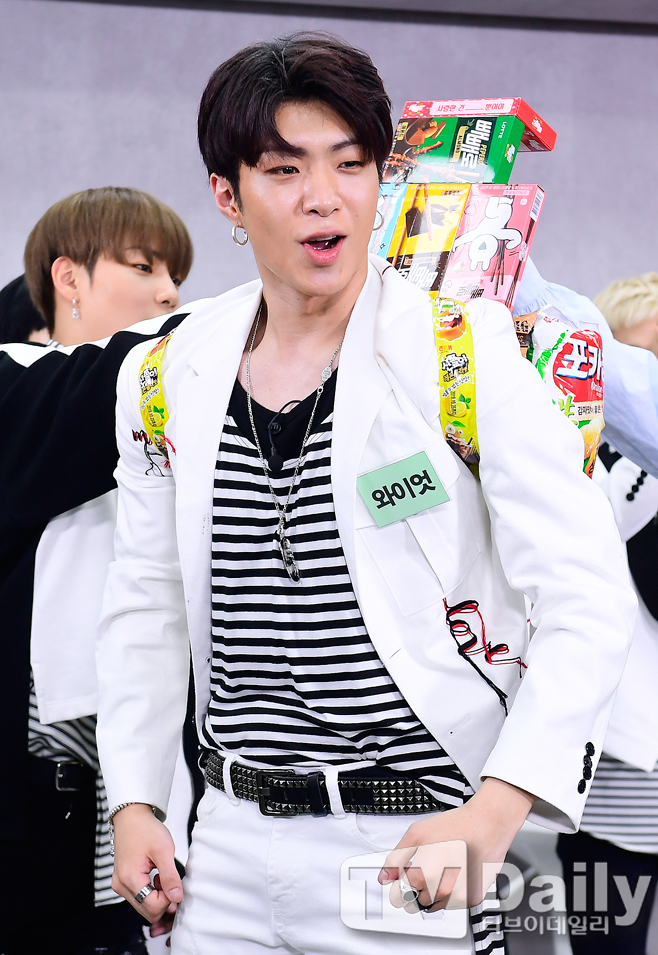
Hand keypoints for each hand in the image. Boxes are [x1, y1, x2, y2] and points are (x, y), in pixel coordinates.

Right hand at [112, 803, 182, 923]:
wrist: (132, 817)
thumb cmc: (146, 829)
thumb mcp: (164, 850)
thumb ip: (170, 876)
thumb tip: (177, 897)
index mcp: (130, 878)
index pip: (152, 907)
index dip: (168, 900)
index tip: (175, 884)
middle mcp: (121, 886)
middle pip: (147, 912)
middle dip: (163, 901)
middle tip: (171, 882)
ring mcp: (120, 884)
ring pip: (143, 906)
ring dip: (157, 897)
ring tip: (162, 877)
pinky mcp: (122, 882)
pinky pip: (138, 898)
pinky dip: (150, 893)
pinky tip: (156, 878)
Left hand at [378, 777, 534, 911]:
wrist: (488, 824)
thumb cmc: (457, 825)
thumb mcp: (417, 834)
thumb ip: (397, 858)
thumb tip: (384, 877)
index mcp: (423, 876)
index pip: (400, 896)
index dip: (399, 884)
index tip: (403, 877)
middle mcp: (441, 891)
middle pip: (416, 902)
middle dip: (416, 887)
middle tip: (426, 867)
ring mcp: (458, 897)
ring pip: (434, 905)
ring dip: (433, 892)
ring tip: (442, 867)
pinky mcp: (473, 898)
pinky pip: (453, 903)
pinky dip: (451, 892)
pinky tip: (456, 872)